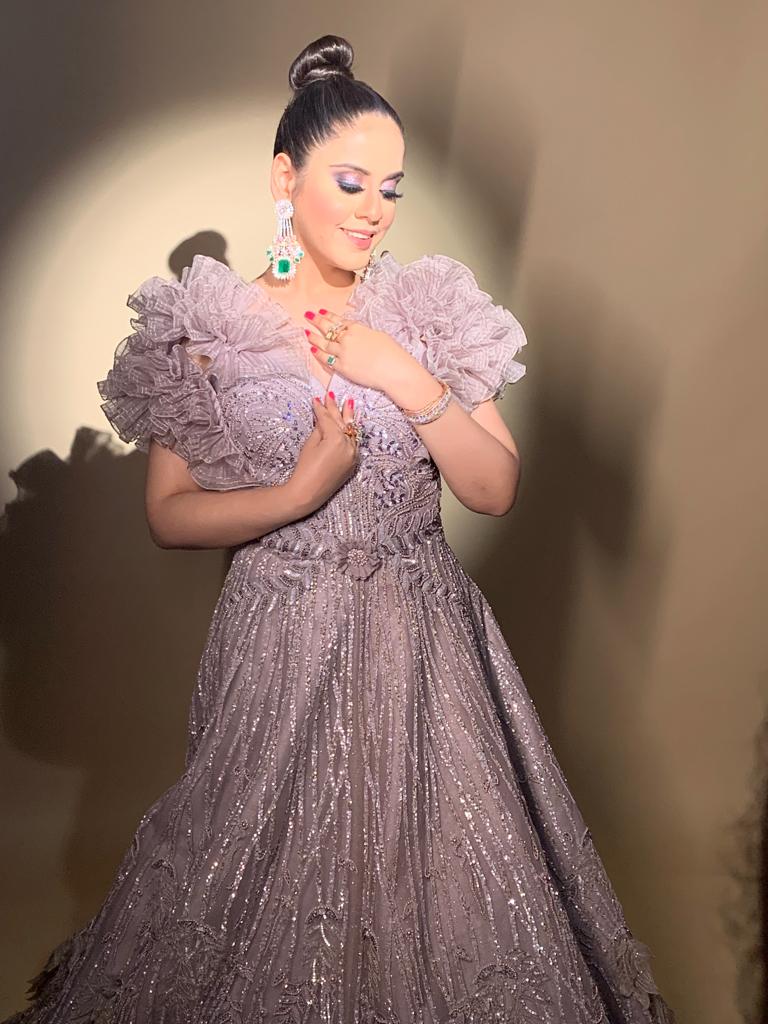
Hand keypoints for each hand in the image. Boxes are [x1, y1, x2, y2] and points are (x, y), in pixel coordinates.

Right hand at [287, 391, 360, 514]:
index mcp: (337, 439)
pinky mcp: (353, 462)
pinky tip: (349, 424)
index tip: (317, 399)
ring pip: (351, 432)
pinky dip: (350, 433)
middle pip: (341, 422)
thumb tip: (324, 420)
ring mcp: (353, 454)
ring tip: (349, 404)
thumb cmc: (305, 469)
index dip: (321, 408)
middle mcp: (349, 445)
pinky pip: (353, 443)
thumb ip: (320, 429)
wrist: (308, 492)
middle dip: (336, 408)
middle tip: (333, 395)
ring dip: (348, 418)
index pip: (327, 419)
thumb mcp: (310, 444)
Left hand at [303, 307, 414, 392]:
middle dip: (317, 321)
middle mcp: (348, 339)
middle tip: (307, 315)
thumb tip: (358, 335)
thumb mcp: (378, 335)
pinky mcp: (343, 367)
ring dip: (314, 338)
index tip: (321, 311)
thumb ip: (364, 334)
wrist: (393, 370)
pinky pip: (327, 360)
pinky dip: (319, 354)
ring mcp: (344, 353)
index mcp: (357, 329)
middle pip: (328, 328)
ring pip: (324, 343)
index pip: (340, 321)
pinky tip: (313, 350)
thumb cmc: (392, 353)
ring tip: (306, 333)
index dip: (329, 316)